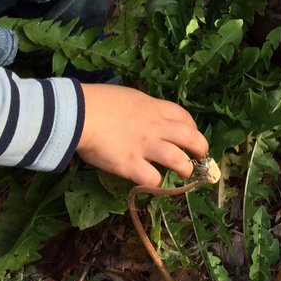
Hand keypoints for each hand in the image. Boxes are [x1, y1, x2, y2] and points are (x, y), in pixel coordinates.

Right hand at [77, 83, 208, 185]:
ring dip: (186, 168)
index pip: (184, 117)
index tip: (191, 136)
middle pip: (191, 138)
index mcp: (154, 108)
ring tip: (184, 174)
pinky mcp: (131, 164)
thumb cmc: (99, 101)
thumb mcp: (130, 98)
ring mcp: (145, 146)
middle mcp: (155, 127)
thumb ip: (142, 109)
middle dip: (200, 148)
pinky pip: (152, 178)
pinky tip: (153, 181)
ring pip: (179, 160)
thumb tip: (145, 117)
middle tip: (200, 157)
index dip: (192, 128)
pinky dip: (156, 182)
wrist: (80, 113)